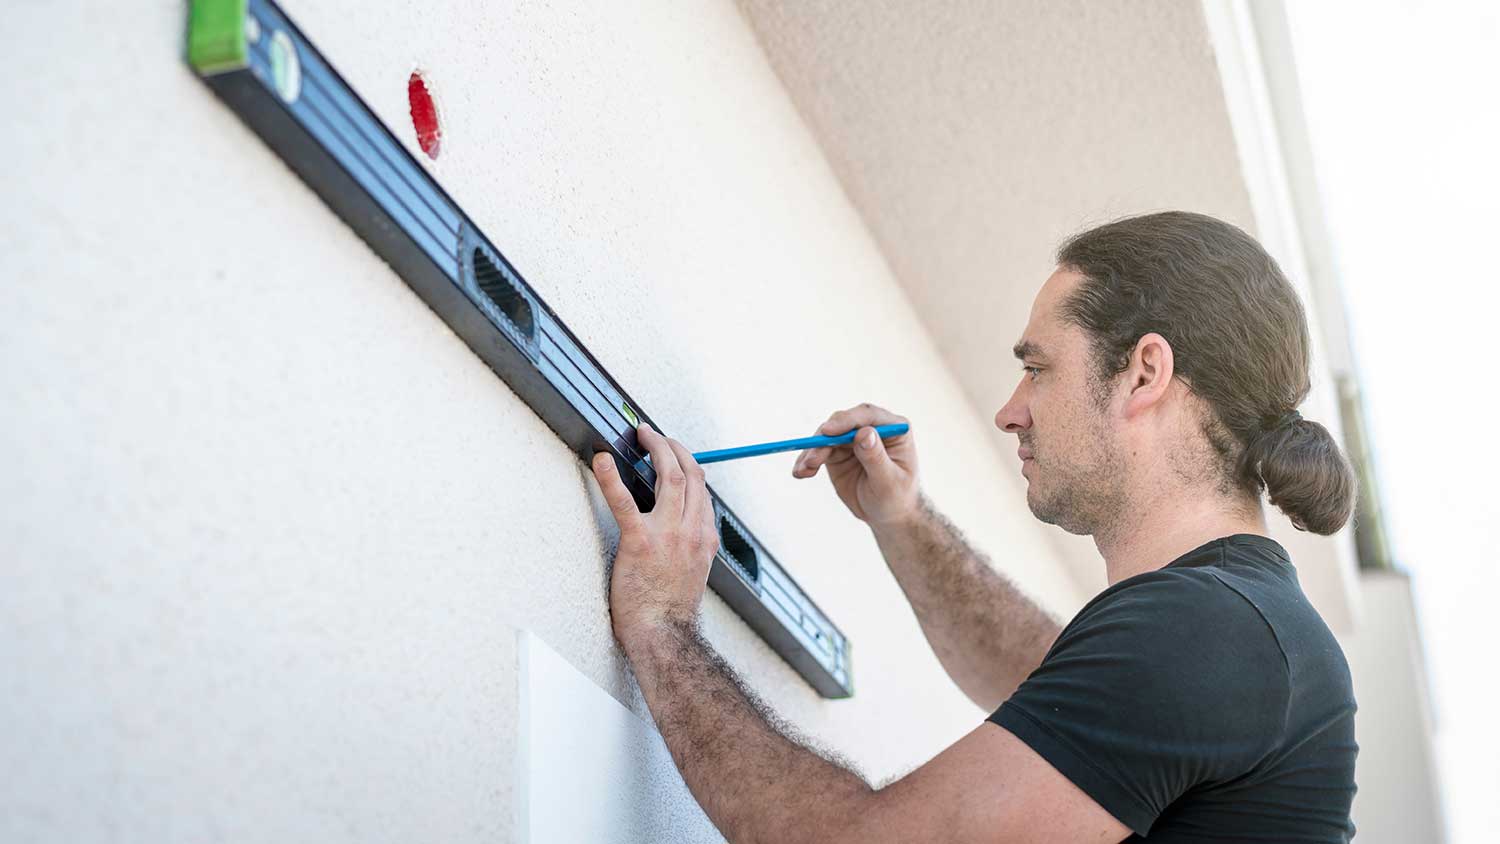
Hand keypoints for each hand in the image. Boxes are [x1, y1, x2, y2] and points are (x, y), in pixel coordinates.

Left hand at [592, 425, 718, 647]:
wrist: (663, 635)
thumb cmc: (670, 610)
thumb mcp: (693, 572)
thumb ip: (690, 545)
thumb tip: (676, 526)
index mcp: (704, 538)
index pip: (701, 489)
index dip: (687, 464)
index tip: (674, 453)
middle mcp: (692, 531)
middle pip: (690, 473)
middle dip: (673, 447)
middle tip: (654, 435)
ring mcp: (668, 534)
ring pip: (670, 476)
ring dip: (656, 448)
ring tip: (641, 436)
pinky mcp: (640, 542)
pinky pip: (624, 502)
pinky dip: (611, 478)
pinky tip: (601, 461)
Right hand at [791, 403, 919, 527]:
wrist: (887, 516)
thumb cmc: (896, 498)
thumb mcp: (889, 482)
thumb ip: (876, 458)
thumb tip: (864, 433)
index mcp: (894, 429)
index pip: (868, 416)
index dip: (847, 420)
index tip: (827, 432)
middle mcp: (873, 429)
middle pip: (843, 423)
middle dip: (823, 439)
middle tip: (811, 459)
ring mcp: (853, 439)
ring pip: (827, 436)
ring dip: (812, 451)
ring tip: (803, 470)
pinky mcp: (838, 452)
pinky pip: (818, 450)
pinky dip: (807, 460)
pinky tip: (800, 472)